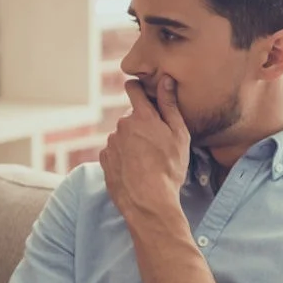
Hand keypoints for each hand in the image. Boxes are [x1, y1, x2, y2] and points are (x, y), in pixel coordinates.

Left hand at [100, 76, 189, 219]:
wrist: (149, 202)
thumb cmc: (169, 169)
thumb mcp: (179, 135)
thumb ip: (170, 105)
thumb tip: (166, 80)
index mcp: (141, 116)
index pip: (133, 89)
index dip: (138, 88)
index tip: (142, 92)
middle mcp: (122, 126)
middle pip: (131, 117)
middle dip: (141, 124)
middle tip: (157, 143)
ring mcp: (111, 143)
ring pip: (123, 136)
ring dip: (132, 142)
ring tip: (148, 161)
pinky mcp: (104, 160)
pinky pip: (114, 152)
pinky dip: (123, 157)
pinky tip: (136, 169)